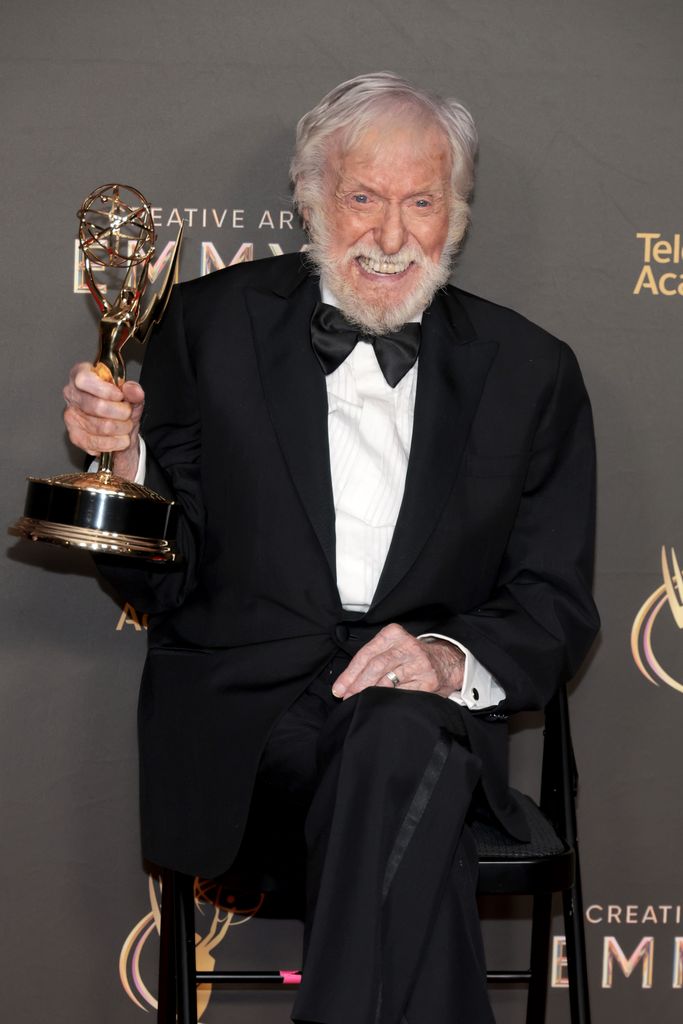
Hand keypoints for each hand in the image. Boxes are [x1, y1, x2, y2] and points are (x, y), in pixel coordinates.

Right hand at [63, 362, 144, 481]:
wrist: (119, 429)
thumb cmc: (119, 406)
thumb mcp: (131, 395)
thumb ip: (133, 391)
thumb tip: (133, 390)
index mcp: (81, 375)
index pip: (84, 380)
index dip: (105, 390)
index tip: (120, 396)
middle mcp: (71, 394)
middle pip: (96, 406)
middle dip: (121, 413)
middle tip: (128, 414)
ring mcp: (71, 416)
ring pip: (100, 427)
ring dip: (121, 429)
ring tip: (126, 426)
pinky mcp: (74, 436)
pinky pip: (96, 443)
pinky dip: (114, 443)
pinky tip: (119, 439)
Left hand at [331, 623, 464, 699]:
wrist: (446, 662)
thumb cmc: (412, 656)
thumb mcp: (393, 647)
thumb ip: (373, 658)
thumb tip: (347, 681)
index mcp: (394, 634)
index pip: (366, 654)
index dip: (350, 673)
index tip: (339, 688)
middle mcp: (407, 646)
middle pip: (376, 666)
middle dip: (357, 684)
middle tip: (347, 697)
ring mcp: (419, 663)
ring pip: (387, 681)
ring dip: (370, 694)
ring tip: (360, 701)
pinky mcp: (428, 681)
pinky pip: (402, 693)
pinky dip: (388, 700)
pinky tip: (381, 704)